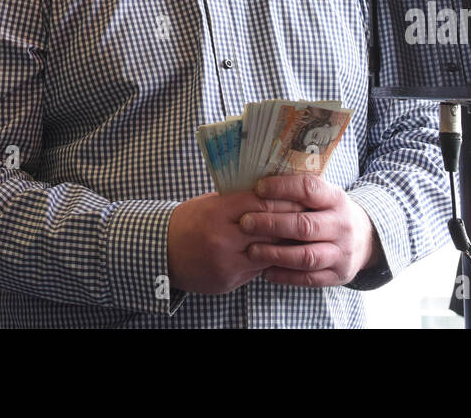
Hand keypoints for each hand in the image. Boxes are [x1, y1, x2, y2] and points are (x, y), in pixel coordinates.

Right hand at [166, 190, 304, 294]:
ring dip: (284, 245)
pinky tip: (279, 254)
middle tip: (309, 217)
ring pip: (267, 252)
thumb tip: (271, 192)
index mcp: (218, 211)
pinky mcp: (227, 280)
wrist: (162, 251)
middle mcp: (222, 237)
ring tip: (301, 237)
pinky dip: (269, 261)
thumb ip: (237, 200)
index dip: (284, 199)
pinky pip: (257, 270)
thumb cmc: (189, 221)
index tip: (301, 196)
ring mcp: (226, 261)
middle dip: (291, 223)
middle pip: (268, 229)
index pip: (260, 203)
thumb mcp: (209, 203)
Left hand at [238, 175, 378, 287]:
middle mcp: (342, 225)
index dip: (282, 188)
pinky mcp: (338, 275)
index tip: (258, 189)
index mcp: (336, 199)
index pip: (309, 189)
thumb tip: (259, 181)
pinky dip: (285, 276)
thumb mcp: (324, 195)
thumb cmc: (330, 212)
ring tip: (252, 250)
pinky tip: (266, 271)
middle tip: (246, 223)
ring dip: (276, 254)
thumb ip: (300, 190)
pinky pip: (309, 278)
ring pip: (306, 256)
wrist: (365, 239)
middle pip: (304, 225)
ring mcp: (341, 252)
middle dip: (272, 224)